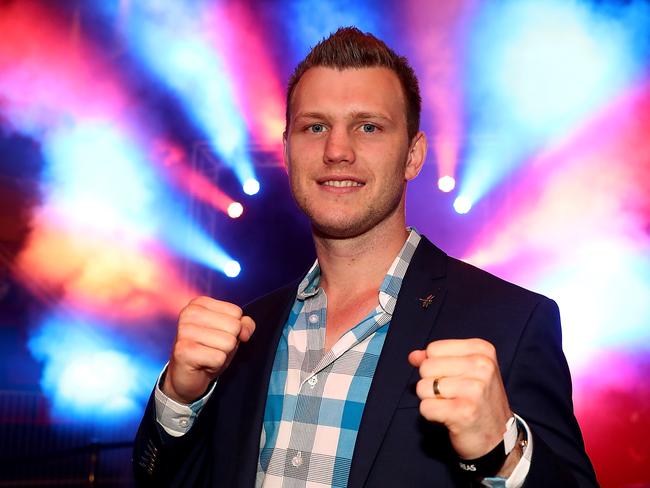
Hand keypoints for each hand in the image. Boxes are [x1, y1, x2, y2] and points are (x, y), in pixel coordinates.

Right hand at [163, 296, 255, 403]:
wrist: (186, 377)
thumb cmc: (208, 351)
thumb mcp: (230, 333)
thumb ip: (244, 325)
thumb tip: (245, 332)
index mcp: (199, 304)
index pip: (236, 312)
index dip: (234, 329)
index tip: (217, 336)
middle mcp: (189, 313)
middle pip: (234, 326)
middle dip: (229, 342)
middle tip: (212, 348)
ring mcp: (184, 331)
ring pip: (228, 342)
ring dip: (222, 354)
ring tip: (208, 355)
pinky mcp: (183, 351)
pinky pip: (219, 358)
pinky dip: (216, 365)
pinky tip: (203, 364)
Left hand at [408, 339, 511, 459]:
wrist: (498, 437)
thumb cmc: (478, 400)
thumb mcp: (465, 371)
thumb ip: (437, 359)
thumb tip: (413, 356)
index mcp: (482, 351)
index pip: (433, 349)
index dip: (435, 366)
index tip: (455, 378)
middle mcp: (482, 366)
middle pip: (426, 367)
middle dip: (431, 383)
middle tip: (452, 395)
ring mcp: (475, 389)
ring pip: (423, 387)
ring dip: (430, 400)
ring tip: (451, 405)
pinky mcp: (464, 412)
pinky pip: (425, 407)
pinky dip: (431, 414)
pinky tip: (449, 417)